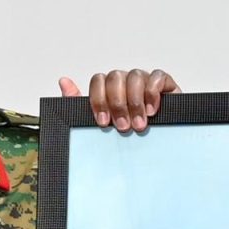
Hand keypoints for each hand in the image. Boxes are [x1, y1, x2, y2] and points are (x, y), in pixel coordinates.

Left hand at [58, 69, 178, 133]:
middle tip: (122, 126)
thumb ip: (78, 105)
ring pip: (134, 76)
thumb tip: (64, 81)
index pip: (98, 81)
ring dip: (135, 102)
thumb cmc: (129, 137)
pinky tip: (151, 111)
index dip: (98, 100)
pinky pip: (157, 76)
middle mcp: (126, 83)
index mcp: (109, 90)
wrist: (159, 152)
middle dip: (117, 103)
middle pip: (115, 77)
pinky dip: (152, 92)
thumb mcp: (98, 126)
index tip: (103, 122)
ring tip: (139, 124)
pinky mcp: (165, 85)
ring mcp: (145, 82)